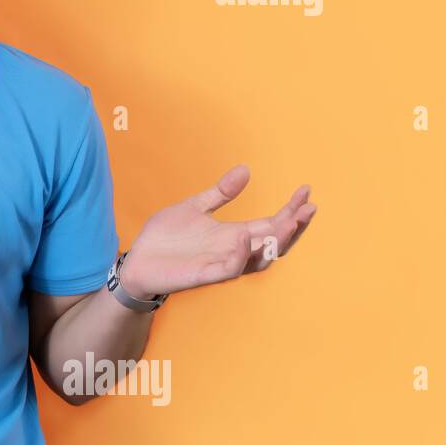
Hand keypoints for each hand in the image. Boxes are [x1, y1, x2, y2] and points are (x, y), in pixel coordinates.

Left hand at [118, 163, 316, 296]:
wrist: (137, 261)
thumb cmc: (165, 238)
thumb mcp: (194, 208)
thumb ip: (220, 193)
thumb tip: (245, 169)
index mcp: (234, 235)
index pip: (271, 223)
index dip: (290, 209)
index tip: (305, 190)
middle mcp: (233, 251)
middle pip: (275, 243)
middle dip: (293, 227)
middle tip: (308, 208)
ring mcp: (220, 264)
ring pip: (259, 259)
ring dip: (276, 242)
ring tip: (289, 221)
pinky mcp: (203, 275)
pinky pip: (229, 269)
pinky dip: (240, 255)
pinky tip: (244, 237)